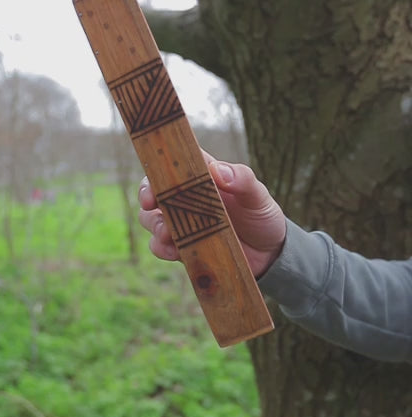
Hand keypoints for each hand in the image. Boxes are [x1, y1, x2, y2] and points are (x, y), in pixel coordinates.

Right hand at [138, 152, 285, 276]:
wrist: (269, 255)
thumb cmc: (261, 215)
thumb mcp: (258, 195)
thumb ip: (242, 179)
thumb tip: (217, 170)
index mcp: (202, 176)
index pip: (174, 161)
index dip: (159, 163)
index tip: (156, 173)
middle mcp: (186, 197)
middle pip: (154, 189)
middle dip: (147, 194)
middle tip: (150, 203)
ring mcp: (181, 222)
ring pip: (151, 217)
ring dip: (154, 224)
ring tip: (166, 233)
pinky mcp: (181, 246)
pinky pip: (160, 245)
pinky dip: (161, 247)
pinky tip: (172, 251)